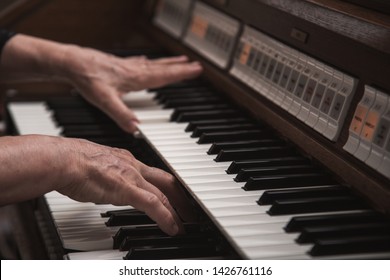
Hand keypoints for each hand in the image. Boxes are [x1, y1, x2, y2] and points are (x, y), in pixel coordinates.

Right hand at [58, 137, 195, 235]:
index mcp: (127, 160)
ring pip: (165, 194)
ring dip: (178, 210)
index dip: (169, 185)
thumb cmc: (72, 162)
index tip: (174, 195)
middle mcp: (134, 166)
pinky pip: (154, 205)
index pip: (155, 174)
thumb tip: (105, 182)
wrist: (63, 160)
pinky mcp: (127, 189)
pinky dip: (166, 217)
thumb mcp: (97, 166)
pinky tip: (173, 228)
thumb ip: (107, 174)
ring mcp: (132, 177)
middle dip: (182, 196)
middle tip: (190, 209)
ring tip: (185, 223)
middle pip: (168, 181)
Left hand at [63, 47, 202, 132]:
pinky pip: (140, 62)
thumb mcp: (104, 100)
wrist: (71, 63)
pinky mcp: (119, 65)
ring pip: (153, 64)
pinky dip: (149, 62)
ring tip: (180, 60)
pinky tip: (147, 60)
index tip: (196, 70)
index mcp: (135, 78)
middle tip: (195, 65)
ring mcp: (127, 66)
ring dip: (168, 63)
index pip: (164, 76)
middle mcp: (134, 70)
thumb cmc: (87, 78)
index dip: (181, 74)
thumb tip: (135, 128)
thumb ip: (121, 114)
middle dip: (180, 67)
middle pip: (162, 68)